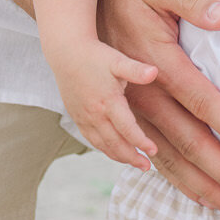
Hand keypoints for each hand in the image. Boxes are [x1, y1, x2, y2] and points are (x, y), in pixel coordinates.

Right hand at [52, 39, 159, 167]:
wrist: (66, 52)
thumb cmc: (95, 55)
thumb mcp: (117, 60)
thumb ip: (136, 70)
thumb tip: (154, 72)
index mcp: (107, 102)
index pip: (127, 129)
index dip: (140, 143)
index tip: (153, 152)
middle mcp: (94, 114)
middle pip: (114, 143)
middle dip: (131, 157)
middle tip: (146, 166)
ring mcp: (84, 117)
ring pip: (102, 144)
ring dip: (118, 156)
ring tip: (134, 163)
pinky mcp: (77, 117)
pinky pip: (91, 139)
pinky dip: (104, 148)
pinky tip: (114, 151)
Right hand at [99, 0, 219, 218]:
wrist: (79, 1)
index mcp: (159, 63)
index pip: (201, 102)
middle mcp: (143, 95)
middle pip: (189, 142)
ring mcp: (130, 111)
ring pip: (171, 159)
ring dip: (205, 186)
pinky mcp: (124, 119)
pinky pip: (152, 158)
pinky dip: (177, 180)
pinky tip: (200, 197)